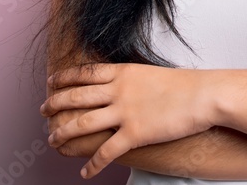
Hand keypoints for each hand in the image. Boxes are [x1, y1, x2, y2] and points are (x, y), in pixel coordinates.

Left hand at [41, 62, 215, 178]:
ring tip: (53, 141)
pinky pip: (106, 151)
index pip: (84, 73)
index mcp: (123, 72)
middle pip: (76, 96)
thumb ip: (131, 79)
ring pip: (82, 123)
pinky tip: (85, 173)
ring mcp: (125, 111)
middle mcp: (119, 90)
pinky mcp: (135, 133)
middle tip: (43, 111)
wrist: (204, 95)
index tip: (51, 81)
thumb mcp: (151, 74)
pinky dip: (92, 165)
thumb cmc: (185, 85)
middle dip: (55, 104)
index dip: (64, 78)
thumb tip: (120, 84)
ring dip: (63, 133)